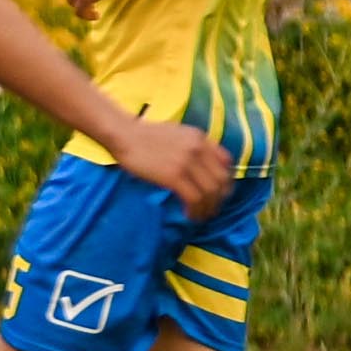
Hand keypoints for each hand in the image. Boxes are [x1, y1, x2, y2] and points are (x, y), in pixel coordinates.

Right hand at [115, 115, 234, 215]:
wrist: (123, 135)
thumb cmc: (145, 135)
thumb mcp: (177, 134)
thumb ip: (193, 146)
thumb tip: (203, 167)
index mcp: (201, 138)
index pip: (227, 162)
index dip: (226, 181)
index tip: (218, 192)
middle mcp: (199, 149)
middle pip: (221, 180)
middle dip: (219, 199)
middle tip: (211, 209)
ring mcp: (187, 162)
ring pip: (210, 192)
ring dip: (208, 208)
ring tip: (200, 216)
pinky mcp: (174, 175)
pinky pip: (194, 198)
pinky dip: (195, 210)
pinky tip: (189, 215)